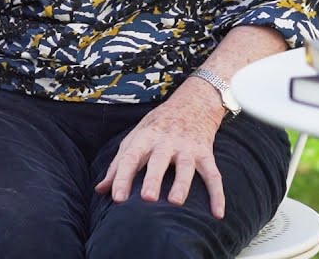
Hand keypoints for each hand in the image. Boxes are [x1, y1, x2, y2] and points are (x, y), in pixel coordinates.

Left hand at [94, 96, 225, 217]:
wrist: (192, 103)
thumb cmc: (156, 127)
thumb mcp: (135, 139)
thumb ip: (118, 165)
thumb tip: (100, 190)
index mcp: (144, 138)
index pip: (131, 158)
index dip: (122, 177)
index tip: (117, 198)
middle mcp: (165, 142)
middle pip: (158, 161)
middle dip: (153, 179)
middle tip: (147, 199)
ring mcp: (187, 147)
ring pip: (185, 167)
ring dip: (181, 184)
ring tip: (176, 202)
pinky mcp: (206, 153)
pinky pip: (213, 175)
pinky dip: (217, 194)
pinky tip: (217, 214)